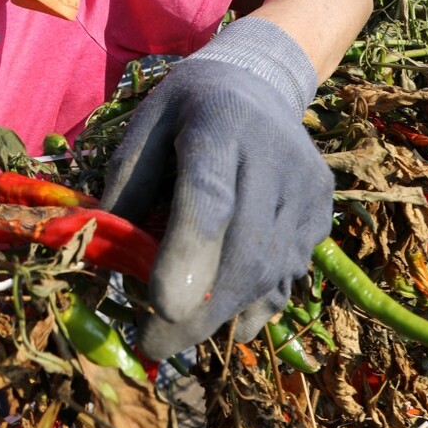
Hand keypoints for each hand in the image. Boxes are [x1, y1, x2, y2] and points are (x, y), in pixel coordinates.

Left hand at [100, 18, 333, 358]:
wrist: (258, 83)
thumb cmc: (186, 110)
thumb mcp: (144, 126)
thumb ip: (126, 186)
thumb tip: (105, 258)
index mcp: (220, 125)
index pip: (210, 199)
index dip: (187, 257)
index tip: (159, 308)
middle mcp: (274, 156)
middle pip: (245, 251)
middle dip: (199, 312)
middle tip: (154, 345)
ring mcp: (306, 186)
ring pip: (270, 272)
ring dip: (222, 315)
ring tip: (179, 331)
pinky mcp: (322, 210)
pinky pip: (288, 273)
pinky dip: (252, 304)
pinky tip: (222, 314)